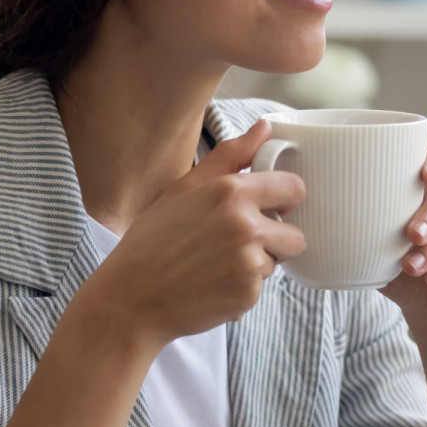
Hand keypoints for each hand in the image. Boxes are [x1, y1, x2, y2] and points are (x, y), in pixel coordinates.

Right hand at [72, 120, 305, 355]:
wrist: (131, 298)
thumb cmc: (152, 240)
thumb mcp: (184, 188)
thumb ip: (230, 156)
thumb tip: (265, 128)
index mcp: (231, 193)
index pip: (294, 188)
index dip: (285, 199)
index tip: (272, 206)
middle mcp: (246, 227)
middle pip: (295, 234)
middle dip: (276, 239)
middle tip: (239, 242)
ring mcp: (249, 264)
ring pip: (276, 262)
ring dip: (256, 264)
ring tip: (216, 264)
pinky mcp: (248, 295)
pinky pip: (260, 287)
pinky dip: (242, 287)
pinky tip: (212, 284)